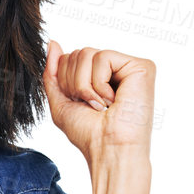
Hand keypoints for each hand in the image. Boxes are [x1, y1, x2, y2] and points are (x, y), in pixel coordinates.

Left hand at [42, 41, 154, 161]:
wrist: (108, 150)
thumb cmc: (89, 134)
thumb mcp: (61, 102)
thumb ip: (53, 72)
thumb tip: (53, 43)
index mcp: (99, 76)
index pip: (70, 58)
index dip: (65, 81)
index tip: (81, 104)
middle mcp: (116, 69)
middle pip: (77, 53)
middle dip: (73, 83)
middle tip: (92, 106)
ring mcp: (129, 67)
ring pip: (87, 53)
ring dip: (85, 86)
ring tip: (101, 104)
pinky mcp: (141, 66)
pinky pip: (103, 57)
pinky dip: (99, 83)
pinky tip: (113, 100)